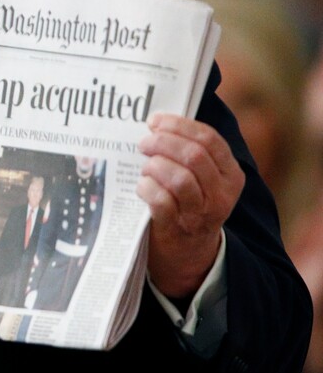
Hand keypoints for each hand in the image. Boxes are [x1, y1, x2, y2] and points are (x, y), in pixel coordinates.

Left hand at [137, 113, 243, 298]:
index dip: (179, 125)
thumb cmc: (190, 201)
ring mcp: (201, 213)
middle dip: (163, 142)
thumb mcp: (203, 177)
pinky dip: (147, 188)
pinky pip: (161, 201)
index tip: (155, 120)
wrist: (189, 251)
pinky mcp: (178, 228)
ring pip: (180, 178)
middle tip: (144, 142)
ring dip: (155, 166)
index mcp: (231, 174)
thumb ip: (190, 150)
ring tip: (146, 166)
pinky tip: (142, 186)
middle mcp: (221, 194)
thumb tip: (157, 121)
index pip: (209, 139)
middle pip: (194, 156)